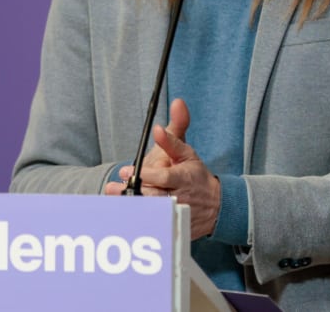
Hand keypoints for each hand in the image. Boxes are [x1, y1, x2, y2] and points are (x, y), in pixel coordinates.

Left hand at [103, 99, 220, 239]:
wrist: (215, 206)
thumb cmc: (195, 175)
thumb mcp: (186, 152)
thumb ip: (175, 133)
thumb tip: (176, 103)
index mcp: (182, 178)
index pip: (163, 178)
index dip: (145, 176)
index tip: (127, 171)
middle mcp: (178, 197)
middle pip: (154, 197)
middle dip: (133, 193)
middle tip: (114, 186)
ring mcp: (174, 214)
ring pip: (151, 213)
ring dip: (131, 206)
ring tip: (114, 197)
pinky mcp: (172, 227)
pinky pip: (153, 225)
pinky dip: (136, 220)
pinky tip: (121, 213)